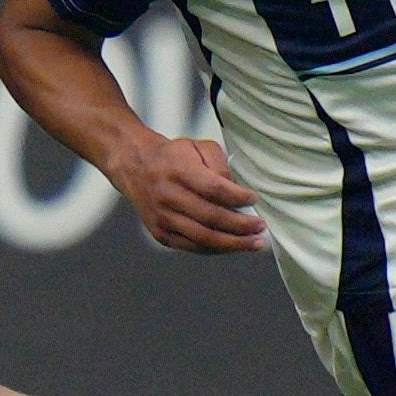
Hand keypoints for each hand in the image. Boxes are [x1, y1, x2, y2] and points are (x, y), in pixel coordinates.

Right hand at [111, 131, 263, 253]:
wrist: (135, 167)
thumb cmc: (172, 156)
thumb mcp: (196, 146)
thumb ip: (219, 163)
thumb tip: (235, 190)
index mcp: (177, 171)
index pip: (213, 189)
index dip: (237, 197)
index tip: (254, 199)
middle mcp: (167, 196)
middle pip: (211, 218)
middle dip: (241, 226)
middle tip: (261, 227)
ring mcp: (163, 218)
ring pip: (203, 238)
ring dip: (233, 244)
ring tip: (254, 243)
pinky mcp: (160, 233)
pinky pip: (193, 246)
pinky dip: (216, 248)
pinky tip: (232, 245)